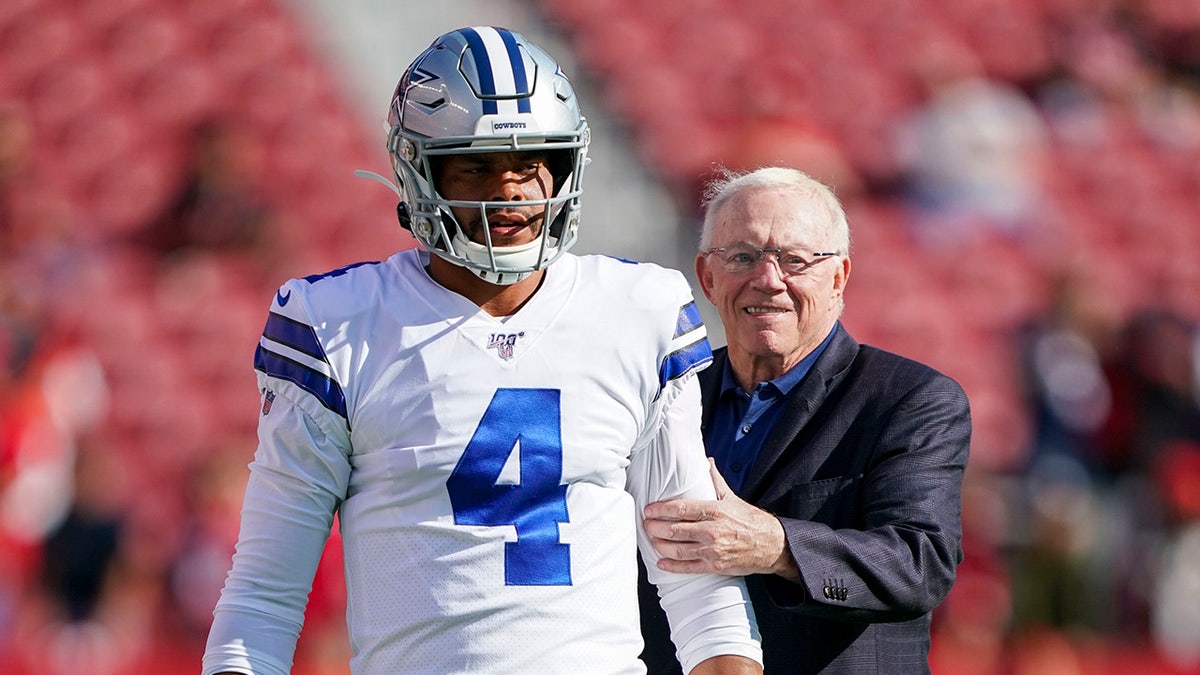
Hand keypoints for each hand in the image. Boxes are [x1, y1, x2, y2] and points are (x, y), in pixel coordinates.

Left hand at [643, 460, 797, 578]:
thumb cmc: (751, 520)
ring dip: (659, 545)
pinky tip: (661, 562)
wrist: (772, 545)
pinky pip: (688, 567)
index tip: (648, 510)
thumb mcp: (732, 497)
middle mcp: (711, 531)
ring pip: (677, 550)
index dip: (660, 510)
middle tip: (645, 525)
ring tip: (651, 541)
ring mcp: (712, 550)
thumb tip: (706, 462)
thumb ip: (715, 480)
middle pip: (674, 530)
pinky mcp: (715, 566)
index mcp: (714, 511)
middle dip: (655, 528)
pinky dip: (672, 566)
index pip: (680, 509)